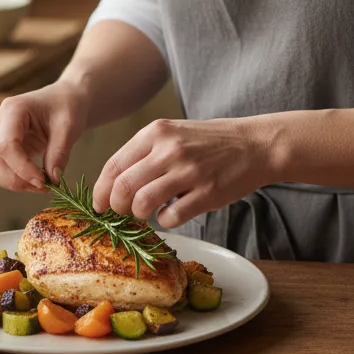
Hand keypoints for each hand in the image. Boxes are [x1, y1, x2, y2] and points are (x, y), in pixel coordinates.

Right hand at [0, 81, 87, 192]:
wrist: (65, 99)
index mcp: (13, 109)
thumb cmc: (67, 107)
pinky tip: (32, 178)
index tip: (44, 183)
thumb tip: (52, 180)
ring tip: (40, 184)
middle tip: (44, 187)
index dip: (22, 169)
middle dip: (16, 180)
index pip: (6, 146)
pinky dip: (11, 180)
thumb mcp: (69, 127)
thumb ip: (60, 153)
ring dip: (11, 183)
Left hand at [91, 116, 275, 228]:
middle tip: (123, 214)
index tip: (99, 205)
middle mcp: (169, 149)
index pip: (114, 165)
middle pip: (124, 188)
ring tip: (148, 213)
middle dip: (117, 207)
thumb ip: (145, 153)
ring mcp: (189, 171)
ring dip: (140, 215)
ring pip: (143, 204)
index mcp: (156, 132)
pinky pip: (171, 217)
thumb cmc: (209, 142)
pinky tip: (173, 213)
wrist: (254, 144)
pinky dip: (166, 221)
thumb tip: (113, 186)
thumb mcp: (173, 133)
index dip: (101, 190)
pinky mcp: (207, 193)